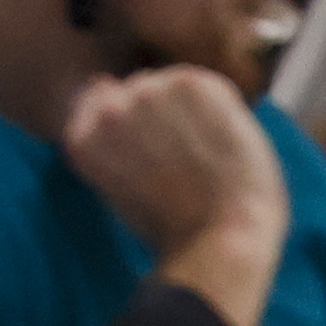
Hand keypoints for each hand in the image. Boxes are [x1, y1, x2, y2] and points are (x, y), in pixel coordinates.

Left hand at [64, 67, 288, 325]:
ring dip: (126, 140)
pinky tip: (130, 181)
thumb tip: (108, 80)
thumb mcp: (242, 132)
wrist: (221, 245)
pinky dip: (100, 157)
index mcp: (193, 80)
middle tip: (181, 169)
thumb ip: (194, 101)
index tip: (208, 155)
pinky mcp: (84, 142)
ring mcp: (112, 114)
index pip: (177, 88)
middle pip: (141, 94)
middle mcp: (148, 86)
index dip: (194, 126)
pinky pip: (82, 134)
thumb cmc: (243, 197)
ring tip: (156, 176)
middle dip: (154, 126)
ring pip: (108, 111)